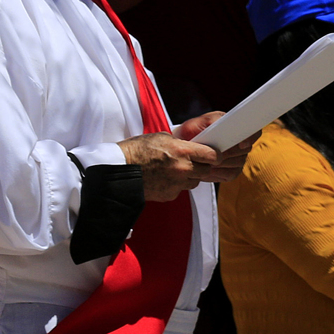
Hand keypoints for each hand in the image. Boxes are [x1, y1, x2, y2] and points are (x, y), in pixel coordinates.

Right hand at [119, 129, 236, 201]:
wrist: (119, 172)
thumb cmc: (137, 151)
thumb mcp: (161, 138)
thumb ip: (181, 143)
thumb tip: (193, 146)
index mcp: (183, 151)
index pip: (213, 156)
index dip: (214, 155)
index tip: (212, 154)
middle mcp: (183, 169)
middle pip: (207, 170)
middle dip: (203, 166)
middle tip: (194, 161)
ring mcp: (177, 184)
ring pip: (195, 181)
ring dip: (191, 176)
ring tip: (174, 169)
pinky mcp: (170, 195)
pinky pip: (181, 189)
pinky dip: (177, 185)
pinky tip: (164, 178)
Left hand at [178, 112, 256, 173]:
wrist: (182, 151)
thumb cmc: (188, 136)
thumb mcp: (193, 125)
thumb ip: (209, 122)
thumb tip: (221, 124)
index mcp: (235, 126)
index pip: (253, 132)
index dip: (250, 137)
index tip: (242, 143)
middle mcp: (241, 143)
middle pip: (244, 150)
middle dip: (227, 152)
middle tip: (211, 152)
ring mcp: (239, 158)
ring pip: (237, 162)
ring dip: (221, 162)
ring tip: (205, 160)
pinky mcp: (233, 172)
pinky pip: (231, 174)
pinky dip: (218, 172)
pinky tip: (207, 168)